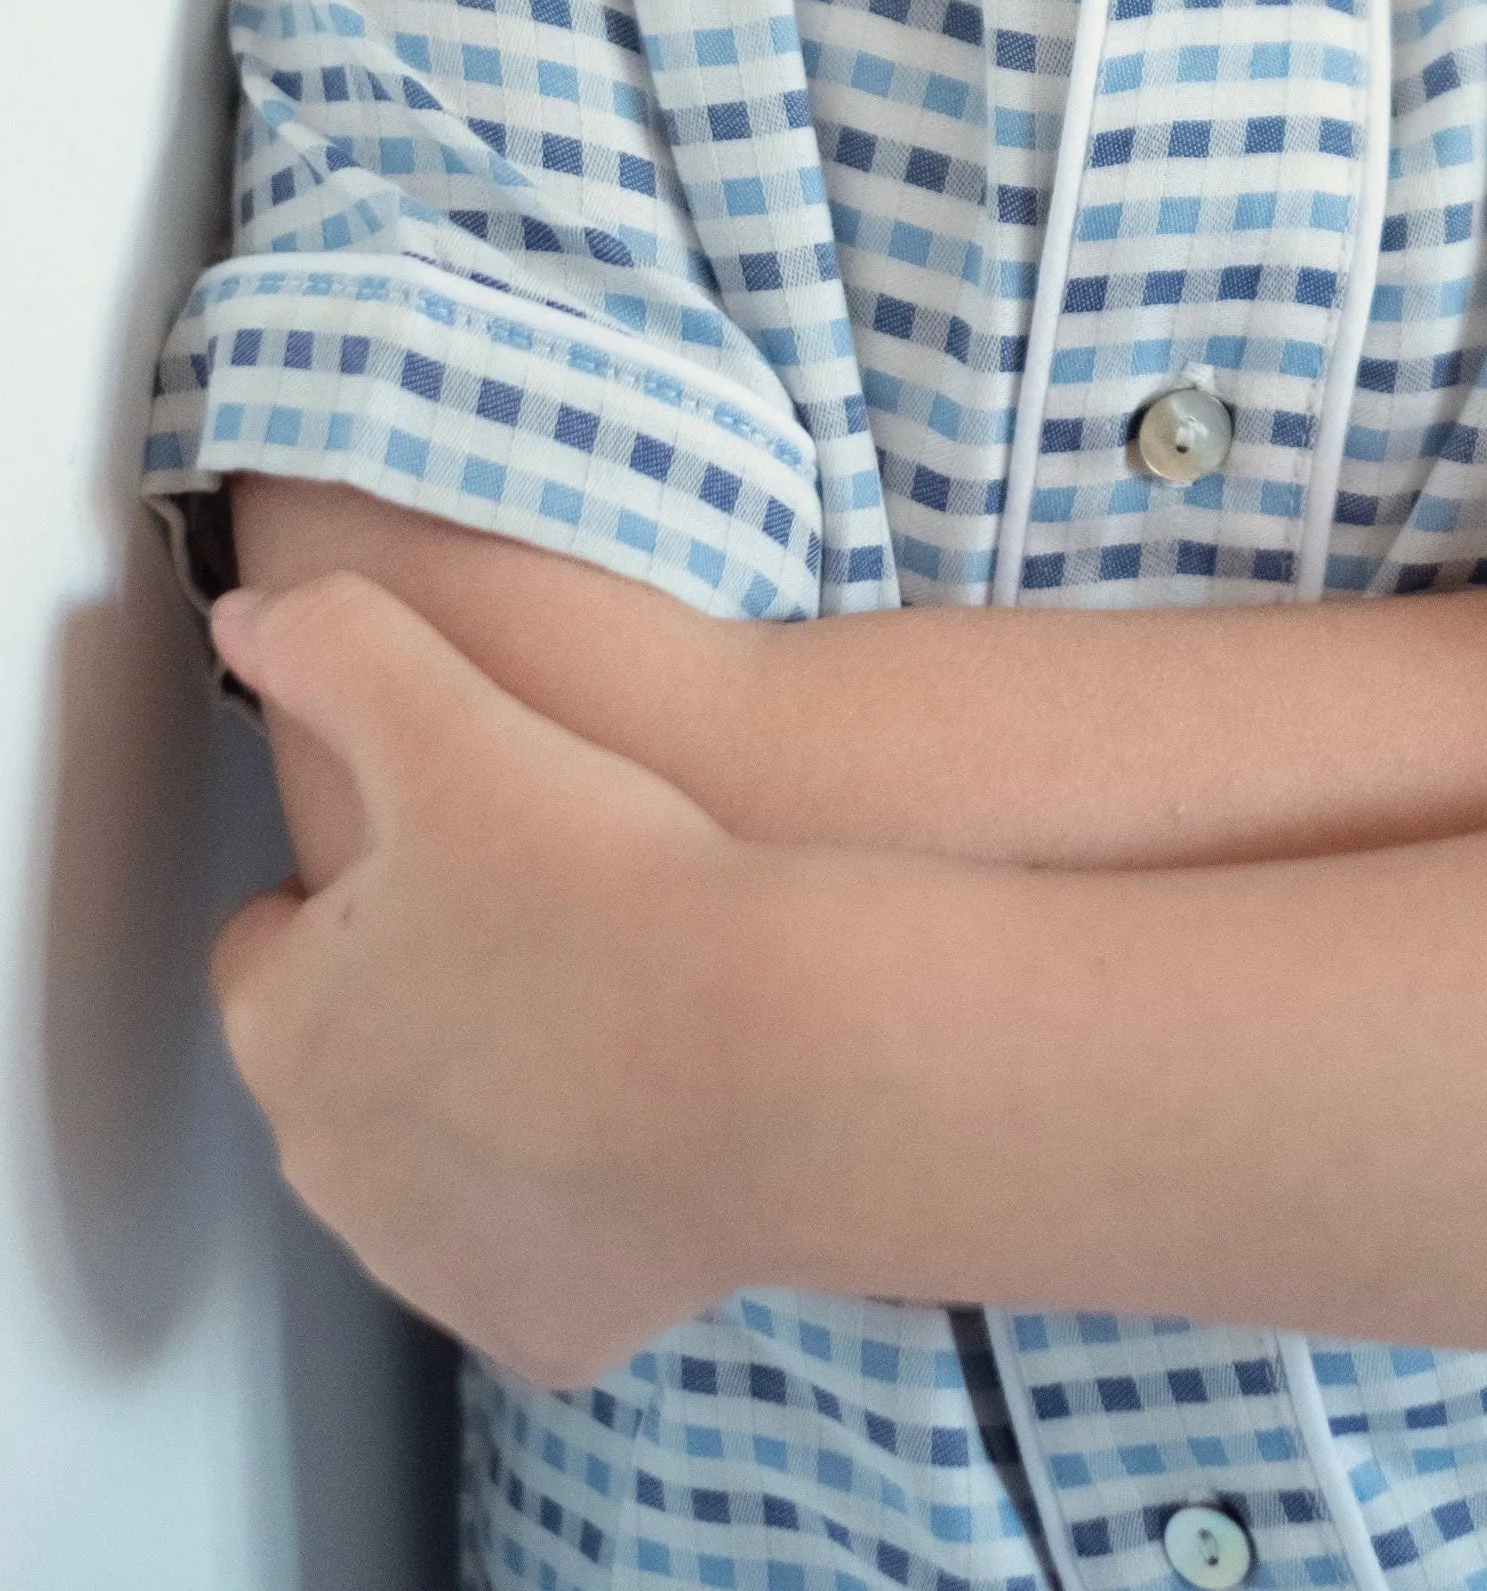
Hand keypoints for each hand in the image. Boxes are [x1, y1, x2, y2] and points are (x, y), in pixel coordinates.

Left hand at [208, 573, 757, 1386]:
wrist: (775, 1055)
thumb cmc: (613, 892)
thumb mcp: (455, 716)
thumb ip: (335, 647)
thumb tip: (253, 616)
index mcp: (288, 1023)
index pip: (272, 943)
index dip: (365, 881)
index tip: (458, 845)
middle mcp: (334, 1167)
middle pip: (354, 1061)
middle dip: (421, 997)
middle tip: (543, 914)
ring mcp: (436, 1263)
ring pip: (443, 1163)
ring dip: (496, 1098)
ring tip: (611, 1000)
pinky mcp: (544, 1327)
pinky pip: (546, 1255)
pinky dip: (582, 1204)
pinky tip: (651, 1115)